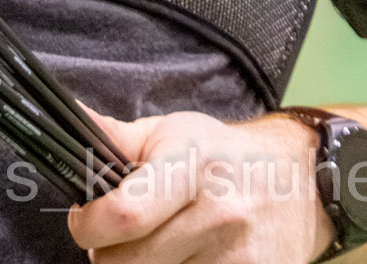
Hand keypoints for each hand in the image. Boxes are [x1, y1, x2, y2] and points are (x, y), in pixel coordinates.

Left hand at [67, 108, 334, 261]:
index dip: (89, 226)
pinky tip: (178, 260)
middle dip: (108, 255)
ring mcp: (238, 258)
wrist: (300, 183)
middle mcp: (217, 215)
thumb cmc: (221, 156)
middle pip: (132, 263)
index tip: (83, 222)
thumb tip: (65, 116)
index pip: (125, 215)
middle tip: (112, 242)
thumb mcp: (170, 133)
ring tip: (148, 249)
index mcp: (189, 167)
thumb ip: (113, 138)